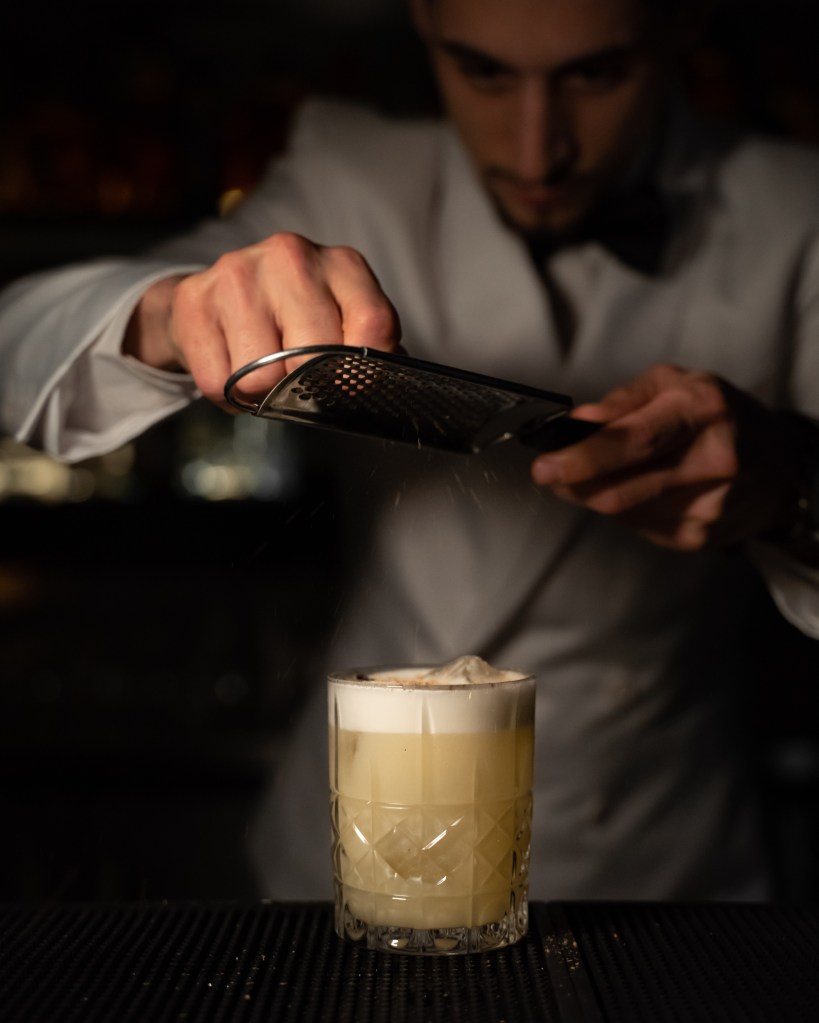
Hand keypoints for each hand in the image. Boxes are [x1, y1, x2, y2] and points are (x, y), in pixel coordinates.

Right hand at [123, 232, 400, 409]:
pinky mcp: (195, 299)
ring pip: (262, 378)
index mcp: (341, 264)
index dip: (364, 372)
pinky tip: (233, 370)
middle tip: (295, 383)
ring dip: (262, 394)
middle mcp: (291, 257)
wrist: (215, 298)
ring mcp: (239, 273)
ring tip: (262, 375)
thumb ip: (364, 351)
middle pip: (313, 360)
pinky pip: (219, 382)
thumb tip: (373, 389)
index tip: (349, 387)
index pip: (374, 325)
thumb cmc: (290, 321)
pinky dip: (228, 394)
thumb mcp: (340, 322)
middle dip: (305, 387)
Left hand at [530, 363, 803, 551]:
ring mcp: (707, 506)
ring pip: (621, 512)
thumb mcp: (674, 385)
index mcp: (703, 410)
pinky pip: (638, 526)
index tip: (546, 466)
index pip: (634, 441)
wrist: (778, 467)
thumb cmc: (717, 417)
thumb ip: (623, 402)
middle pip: (620, 488)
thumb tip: (580, 422)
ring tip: (592, 476)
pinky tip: (635, 490)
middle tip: (549, 473)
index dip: (583, 457)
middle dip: (573, 483)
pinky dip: (622, 508)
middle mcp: (712, 461)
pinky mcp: (699, 538)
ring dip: (593, 495)